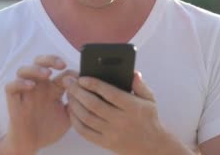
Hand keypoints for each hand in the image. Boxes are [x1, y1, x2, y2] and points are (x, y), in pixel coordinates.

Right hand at [1, 55, 73, 153]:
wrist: (32, 144)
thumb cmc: (49, 129)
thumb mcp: (68, 116)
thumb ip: (75, 103)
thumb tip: (87, 90)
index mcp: (52, 88)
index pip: (60, 72)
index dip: (70, 72)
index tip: (80, 77)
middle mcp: (38, 86)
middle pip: (40, 62)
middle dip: (50, 59)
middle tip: (61, 65)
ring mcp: (24, 91)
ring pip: (24, 70)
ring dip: (35, 69)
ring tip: (47, 74)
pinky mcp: (13, 100)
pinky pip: (10, 86)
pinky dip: (19, 83)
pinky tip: (30, 86)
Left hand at [64, 71, 180, 154]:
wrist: (151, 146)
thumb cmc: (148, 118)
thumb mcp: (149, 99)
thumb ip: (140, 85)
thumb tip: (133, 73)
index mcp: (132, 107)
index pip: (110, 94)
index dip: (94, 84)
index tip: (82, 77)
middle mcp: (121, 121)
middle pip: (94, 105)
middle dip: (78, 91)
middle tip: (68, 81)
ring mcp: (112, 133)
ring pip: (87, 118)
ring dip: (74, 104)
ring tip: (69, 93)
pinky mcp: (105, 143)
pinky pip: (85, 132)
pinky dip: (75, 121)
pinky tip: (71, 110)